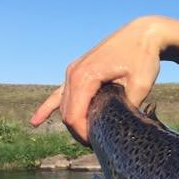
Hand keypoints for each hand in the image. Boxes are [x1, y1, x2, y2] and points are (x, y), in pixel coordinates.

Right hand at [29, 16, 164, 144]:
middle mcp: (73, 73)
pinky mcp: (77, 70)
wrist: (142, 34)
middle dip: (79, 131)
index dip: (83, 134)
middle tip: (98, 144)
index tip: (98, 144)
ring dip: (72, 122)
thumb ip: (129, 106)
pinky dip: (48, 107)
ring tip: (86, 138)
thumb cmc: (143, 57)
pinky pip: (58, 92)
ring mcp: (73, 71)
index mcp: (85, 77)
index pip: (74, 115)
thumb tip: (124, 126)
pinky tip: (35, 121)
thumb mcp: (141, 84)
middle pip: (67, 112)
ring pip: (63, 105)